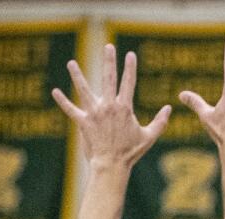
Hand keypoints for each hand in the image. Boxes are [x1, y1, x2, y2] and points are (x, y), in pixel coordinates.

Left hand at [52, 44, 170, 169]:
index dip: (130, 68)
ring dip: (77, 75)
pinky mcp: (84, 123)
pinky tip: (55, 92)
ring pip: (84, 90)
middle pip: (108, 78)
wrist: (112, 166)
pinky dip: (62, 101)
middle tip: (108, 46)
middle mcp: (109, 106)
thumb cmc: (131, 153)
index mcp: (124, 108)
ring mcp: (95, 114)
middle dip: (109, 61)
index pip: (129, 83)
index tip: (130, 55)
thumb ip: (160, 122)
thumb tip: (169, 108)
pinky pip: (71, 110)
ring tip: (71, 63)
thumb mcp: (149, 137)